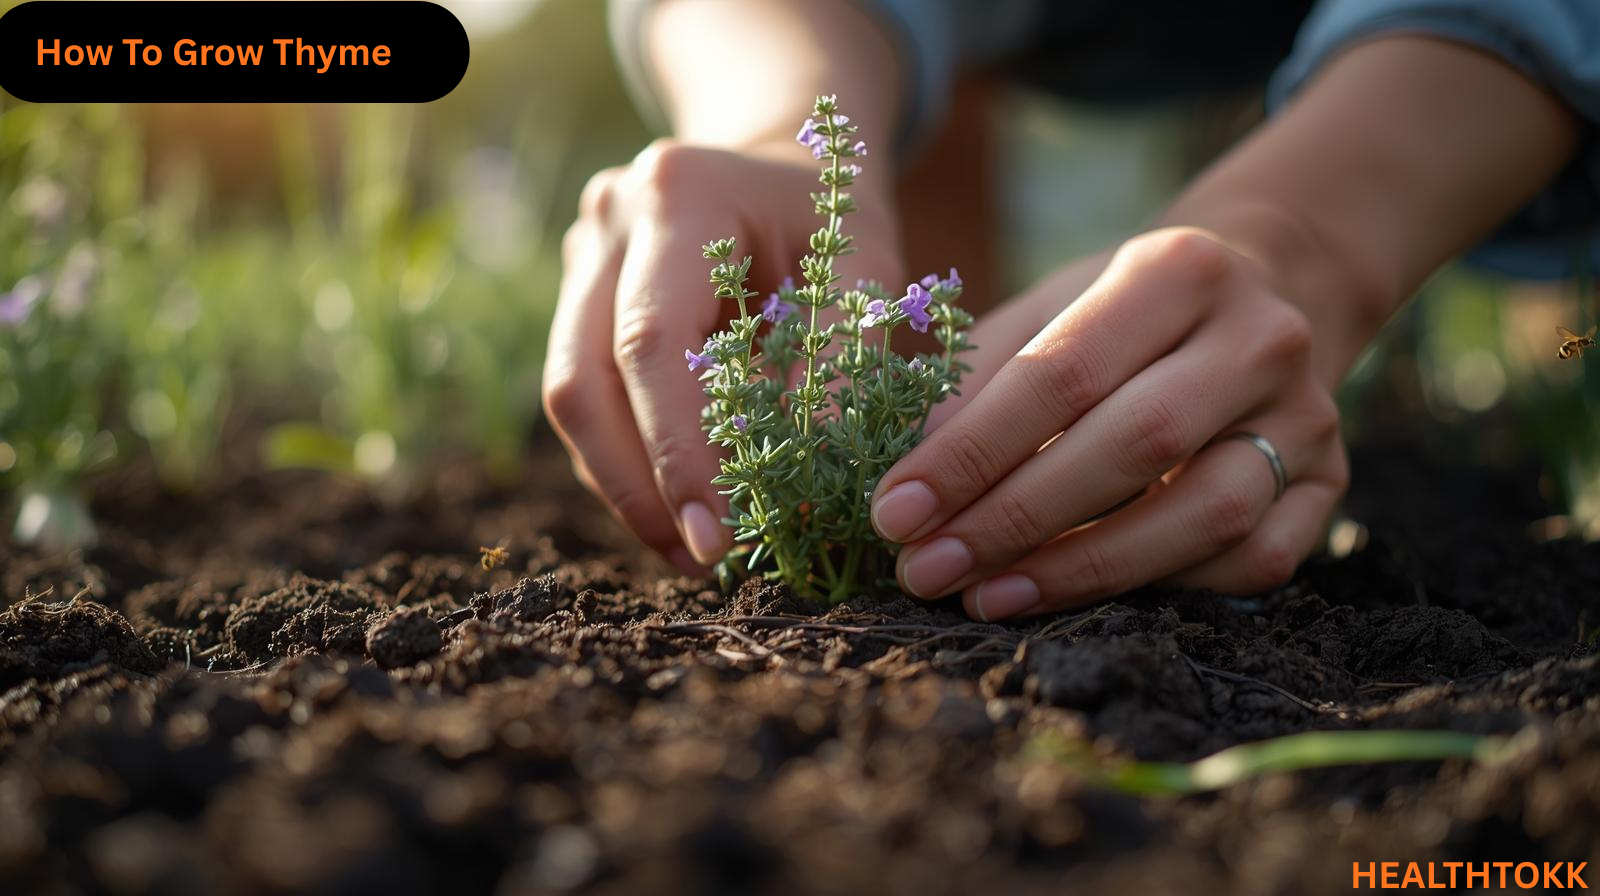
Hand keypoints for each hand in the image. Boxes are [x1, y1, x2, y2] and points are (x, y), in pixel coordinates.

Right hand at [544, 139, 902, 571]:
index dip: (674, 451)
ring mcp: (580, 255)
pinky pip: (584, 397)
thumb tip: (813, 497)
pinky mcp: (575, 296)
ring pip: (569, 396)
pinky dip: (626, 461)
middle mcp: (607, 220)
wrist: (782, 168)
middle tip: (699, 561)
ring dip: (625, 486)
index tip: (715, 538)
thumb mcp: (865, 274)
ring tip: (693, 552)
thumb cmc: (834, 221)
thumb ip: (843, 369)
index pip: (650, 344)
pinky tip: (677, 506)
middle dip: (636, 485)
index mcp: (677, 194)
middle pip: (582, 379)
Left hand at [869, 227, 1348, 619]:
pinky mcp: (1331, 482)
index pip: (1059, 372)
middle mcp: (1258, 336)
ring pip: (1204, 513)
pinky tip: (1084, 595)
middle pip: (1133, 445)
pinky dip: (1166, 586)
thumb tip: (905, 483)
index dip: (969, 452)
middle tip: (926, 570)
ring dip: (1083, 569)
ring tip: (986, 595)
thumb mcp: (1046, 313)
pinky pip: (1254, 559)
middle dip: (1013, 520)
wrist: (1261, 295)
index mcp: (1176, 270)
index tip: (893, 511)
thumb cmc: (1117, 318)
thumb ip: (976, 383)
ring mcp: (1307, 413)